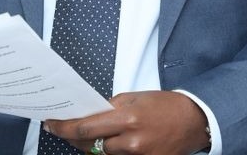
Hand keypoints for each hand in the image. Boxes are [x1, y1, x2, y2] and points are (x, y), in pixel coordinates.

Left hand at [43, 90, 210, 154]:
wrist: (194, 121)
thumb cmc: (167, 106)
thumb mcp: (135, 98)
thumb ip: (110, 108)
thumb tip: (88, 113)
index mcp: (128, 118)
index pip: (86, 127)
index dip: (64, 127)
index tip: (52, 124)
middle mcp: (131, 141)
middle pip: (89, 144)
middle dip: (71, 136)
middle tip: (59, 128)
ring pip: (101, 154)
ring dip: (90, 144)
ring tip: (84, 133)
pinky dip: (109, 151)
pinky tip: (106, 142)